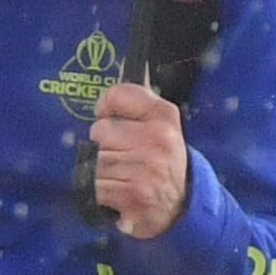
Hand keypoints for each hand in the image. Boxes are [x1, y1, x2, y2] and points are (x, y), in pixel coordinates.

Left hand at [91, 81, 188, 238]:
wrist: (182, 208)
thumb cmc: (163, 163)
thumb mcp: (160, 126)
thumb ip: (138, 100)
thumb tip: (122, 66)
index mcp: (164, 116)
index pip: (117, 94)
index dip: (105, 108)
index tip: (110, 120)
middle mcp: (159, 138)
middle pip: (98, 131)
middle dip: (103, 147)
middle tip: (124, 160)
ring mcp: (147, 166)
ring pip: (94, 160)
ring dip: (100, 173)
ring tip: (121, 178)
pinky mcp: (135, 193)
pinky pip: (93, 185)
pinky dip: (99, 193)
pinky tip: (117, 195)